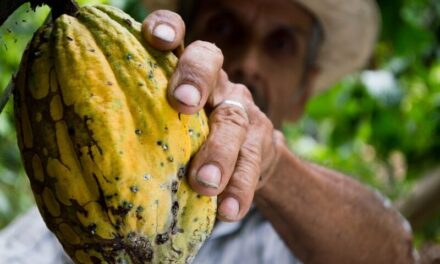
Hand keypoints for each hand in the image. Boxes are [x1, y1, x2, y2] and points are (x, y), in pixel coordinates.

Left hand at [142, 10, 283, 221]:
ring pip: (234, 120)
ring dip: (219, 152)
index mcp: (185, 72)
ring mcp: (241, 109)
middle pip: (210, 62)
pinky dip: (239, 188)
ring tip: (204, 183)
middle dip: (195, 79)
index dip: (168, 28)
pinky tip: (228, 210)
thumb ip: (143, 123)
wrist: (247, 158)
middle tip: (183, 104)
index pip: (178, 36)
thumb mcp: (167, 125)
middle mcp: (216, 82)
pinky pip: (253, 162)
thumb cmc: (190, 140)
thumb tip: (86, 153)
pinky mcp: (261, 141)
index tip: (156, 38)